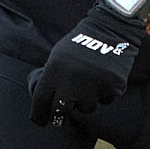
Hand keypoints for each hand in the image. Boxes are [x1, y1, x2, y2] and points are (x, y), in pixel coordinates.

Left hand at [28, 3, 146, 125]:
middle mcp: (71, 80)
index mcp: (54, 70)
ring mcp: (92, 85)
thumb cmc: (80, 42)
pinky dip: (104, 93)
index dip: (38, 114)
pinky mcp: (111, 87)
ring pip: (86, 108)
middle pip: (60, 112)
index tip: (39, 120)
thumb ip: (49, 77)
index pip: (41, 101)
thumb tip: (41, 100)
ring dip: (87, 101)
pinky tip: (104, 77)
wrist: (110, 28)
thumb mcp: (57, 55)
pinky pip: (105, 100)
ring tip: (90, 82)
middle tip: (61, 117)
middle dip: (59, 117)